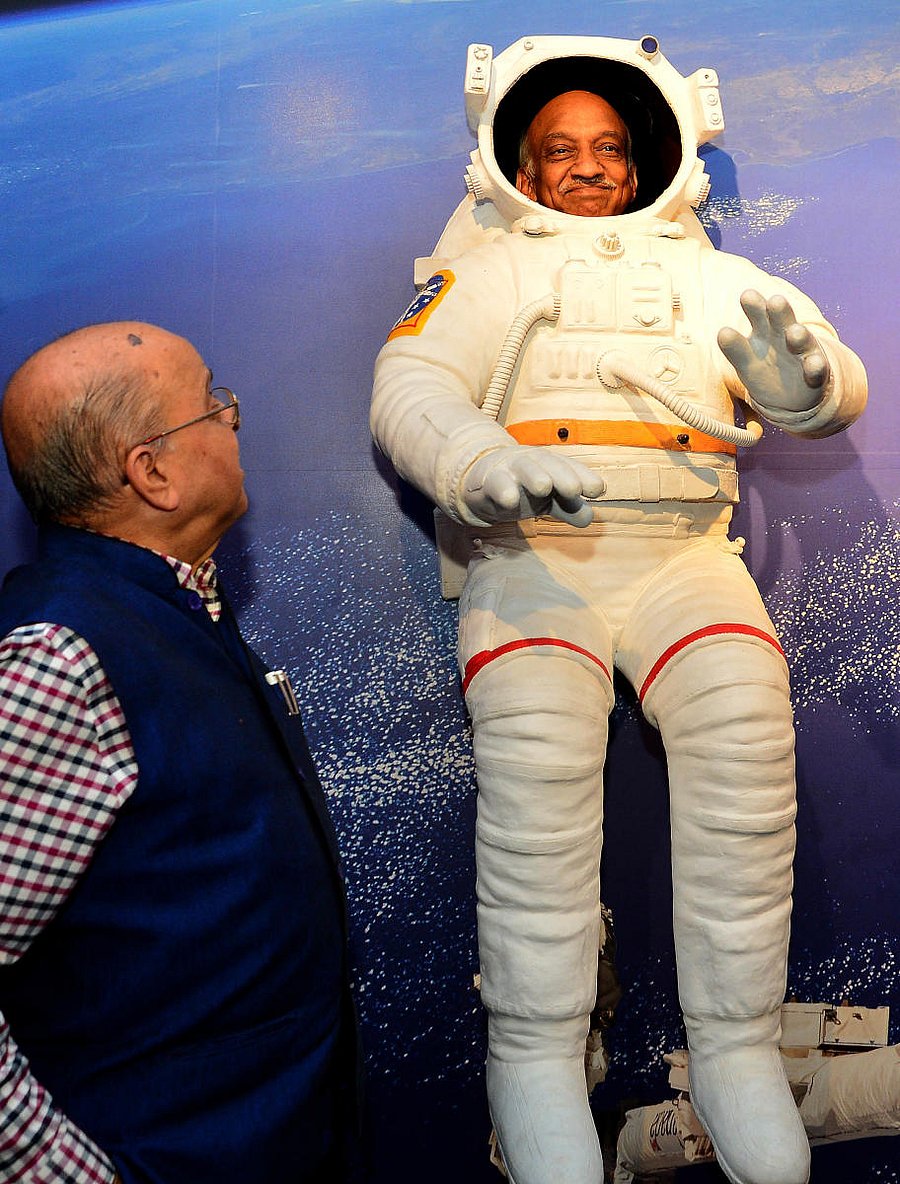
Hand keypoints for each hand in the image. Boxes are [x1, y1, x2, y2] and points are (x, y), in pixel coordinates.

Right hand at [460, 445, 604, 526]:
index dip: (584, 476)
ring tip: (543, 487)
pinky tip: (510, 500)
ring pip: (524, 468)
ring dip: (534, 475)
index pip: (570, 468)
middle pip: (549, 464)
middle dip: (562, 475)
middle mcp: (533, 462)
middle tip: (573, 489)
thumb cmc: (524, 488)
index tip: (597, 490)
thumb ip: (569, 509)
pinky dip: (503, 490)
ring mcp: (510, 469)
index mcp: (551, 465)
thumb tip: (589, 519)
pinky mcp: (488, 481)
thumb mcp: (549, 500)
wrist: (482, 480)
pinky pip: (496, 483)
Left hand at [717, 289, 829, 414]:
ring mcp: (802, 352)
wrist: (791, 393)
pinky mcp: (816, 371)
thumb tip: (722, 333)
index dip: (754, 306)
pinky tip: (813, 364)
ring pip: (802, 341)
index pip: (759, 314)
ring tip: (794, 332)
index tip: (747, 295)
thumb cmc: (764, 368)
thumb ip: (734, 347)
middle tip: (775, 301)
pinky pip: (816, 368)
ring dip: (799, 336)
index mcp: (764, 330)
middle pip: (782, 320)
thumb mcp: (746, 360)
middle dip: (779, 311)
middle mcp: (785, 336)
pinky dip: (815, 366)